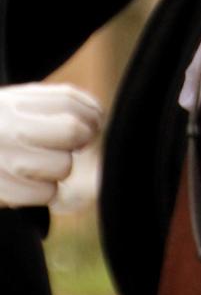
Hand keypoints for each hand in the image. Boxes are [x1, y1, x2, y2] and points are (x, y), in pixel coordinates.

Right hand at [0, 84, 101, 208]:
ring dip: (60, 169)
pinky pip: (45, 194)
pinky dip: (44, 192)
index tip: (89, 124)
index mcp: (13, 101)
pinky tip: (30, 184)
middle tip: (70, 146)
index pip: (71, 100)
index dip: (92, 115)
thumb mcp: (16, 104)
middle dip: (80, 141)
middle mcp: (7, 127)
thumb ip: (55, 103)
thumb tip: (96, 116)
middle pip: (73, 130)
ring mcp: (1, 158)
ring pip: (63, 166)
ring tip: (42, 165)